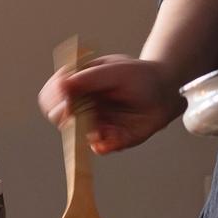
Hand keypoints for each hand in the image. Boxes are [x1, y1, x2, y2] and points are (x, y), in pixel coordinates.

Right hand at [38, 55, 183, 154]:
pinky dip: (104, 143)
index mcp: (77, 85)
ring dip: (85, 131)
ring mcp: (94, 123)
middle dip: (65, 116)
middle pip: (57, 116)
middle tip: (76, 113)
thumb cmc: (139, 76)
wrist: (165, 91)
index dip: (54, 98)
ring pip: (75, 135)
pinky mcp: (109, 138)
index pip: (52, 94)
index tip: (65, 100)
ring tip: (101, 124)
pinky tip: (112, 133)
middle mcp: (81, 105)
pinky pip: (99, 147)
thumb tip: (62, 85)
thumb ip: (89, 78)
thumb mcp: (115, 70)